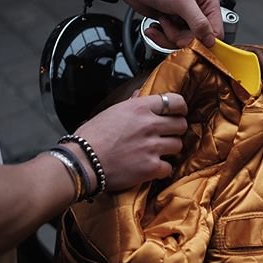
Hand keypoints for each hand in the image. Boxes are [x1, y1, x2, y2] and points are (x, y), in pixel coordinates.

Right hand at [73, 93, 187, 191]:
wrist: (81, 162)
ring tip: (156, 152)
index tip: (177, 113)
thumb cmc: (91, 136)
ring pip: (178, 145)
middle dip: (175, 130)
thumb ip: (132, 103)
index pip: (176, 102)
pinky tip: (151, 167)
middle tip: (166, 135)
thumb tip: (141, 93)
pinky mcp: (151, 167)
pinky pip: (169, 167)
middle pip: (181, 124)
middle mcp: (149, 125)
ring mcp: (152, 147)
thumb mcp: (111, 112)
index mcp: (140, 108)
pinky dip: (161, 169)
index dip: (179, 108)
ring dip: (169, 149)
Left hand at [115, 0, 223, 47]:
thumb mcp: (180, 1)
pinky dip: (162, 36)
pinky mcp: (173, 24)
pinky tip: (157, 25)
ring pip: (184, 42)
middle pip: (198, 40)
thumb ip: (199, 22)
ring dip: (169, 35)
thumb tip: (211, 39)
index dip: (203, 40)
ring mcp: (185, 19)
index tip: (190, 41)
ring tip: (163, 20)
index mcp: (208, 2)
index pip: (216, 32)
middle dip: (181, 37)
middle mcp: (199, 11)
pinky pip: (172, 40)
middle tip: (170, 24)